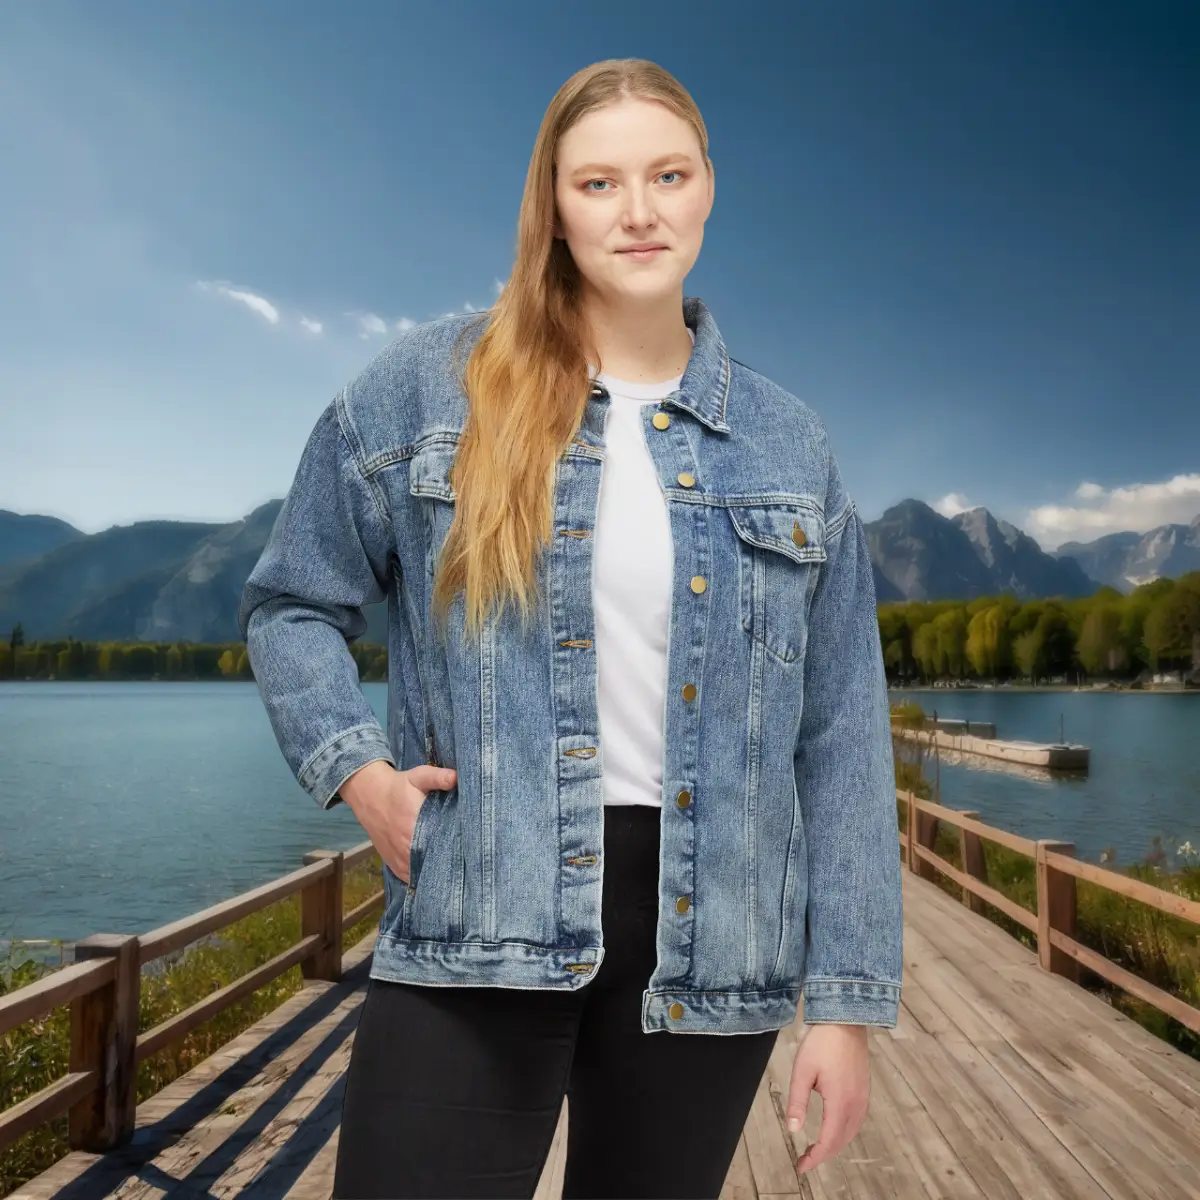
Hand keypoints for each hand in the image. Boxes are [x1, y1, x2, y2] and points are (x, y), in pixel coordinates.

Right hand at [339, 760, 457, 882]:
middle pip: (435, 864)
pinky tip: (433, 871)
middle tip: (464, 857)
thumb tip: (457, 777)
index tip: (469, 847)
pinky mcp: (394, 865)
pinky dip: (421, 877)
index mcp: (416, 828)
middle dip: (450, 862)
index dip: (458, 849)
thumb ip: (438, 777)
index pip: (443, 848)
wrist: (370, 796)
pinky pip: (411, 879)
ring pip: (423, 875)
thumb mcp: (418, 776)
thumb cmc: (398, 786)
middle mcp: (407, 849)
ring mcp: (400, 860)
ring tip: (451, 866)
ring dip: (435, 871)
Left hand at [785, 1023, 870, 1173]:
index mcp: (840, 1102)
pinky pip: (856, 1120)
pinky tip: (833, 1129)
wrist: (844, 1021)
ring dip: (834, 1144)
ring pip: (850, 1132)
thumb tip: (793, 1130)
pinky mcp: (864, 1090)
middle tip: (804, 1159)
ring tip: (816, 1148)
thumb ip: (797, 1102)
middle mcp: (856, 1104)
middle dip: (823, 1154)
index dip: (815, 1157)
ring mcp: (863, 1097)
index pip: (829, 1141)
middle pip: (841, 1141)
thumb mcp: (802, 1071)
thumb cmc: (822, 1043)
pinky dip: (844, 1132)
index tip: (801, 1166)